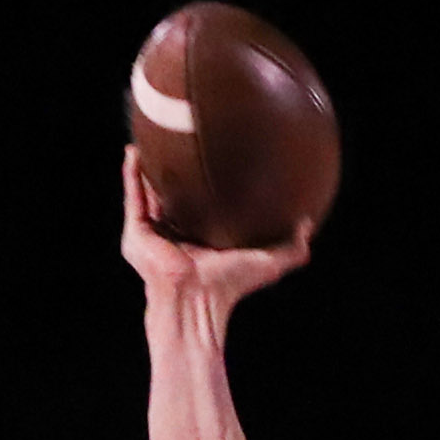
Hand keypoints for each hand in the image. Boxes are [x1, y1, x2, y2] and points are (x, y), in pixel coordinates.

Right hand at [120, 145, 312, 307]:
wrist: (198, 300)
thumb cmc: (231, 286)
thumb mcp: (268, 263)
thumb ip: (292, 248)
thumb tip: (308, 224)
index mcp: (200, 240)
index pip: (201, 207)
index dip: (205, 186)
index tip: (212, 159)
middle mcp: (175, 236)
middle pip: (172, 197)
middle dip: (171, 173)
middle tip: (177, 142)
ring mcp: (153, 235)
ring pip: (148, 194)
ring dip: (147, 169)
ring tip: (148, 139)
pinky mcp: (137, 233)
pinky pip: (133, 197)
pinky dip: (131, 175)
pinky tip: (134, 151)